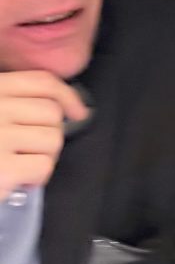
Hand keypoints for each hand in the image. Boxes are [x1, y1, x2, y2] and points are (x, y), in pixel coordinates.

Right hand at [0, 71, 87, 200]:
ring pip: (53, 139)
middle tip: (29, 150)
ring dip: (44, 157)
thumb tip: (66, 107)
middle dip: (49, 134)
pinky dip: (36, 178)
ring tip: (21, 165)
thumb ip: (13, 103)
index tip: (78, 111)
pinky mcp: (2, 169)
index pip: (42, 82)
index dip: (67, 96)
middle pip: (52, 113)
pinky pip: (43, 166)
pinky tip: (17, 181)